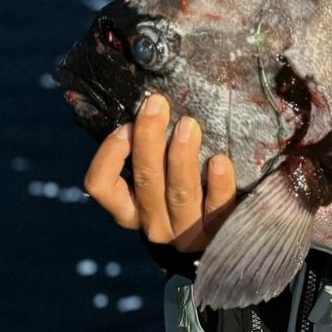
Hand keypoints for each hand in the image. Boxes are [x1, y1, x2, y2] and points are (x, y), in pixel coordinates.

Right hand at [84, 92, 236, 252]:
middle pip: (145, 180)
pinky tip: (220, 160)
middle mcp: (153, 223)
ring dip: (181, 156)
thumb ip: (150, 147)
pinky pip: (216, 206)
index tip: (125, 125)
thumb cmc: (190, 185)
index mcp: (130, 208)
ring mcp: (186, 232)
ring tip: (189, 125)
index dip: (109, 154)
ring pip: (178, 193)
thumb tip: (149, 99)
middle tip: (158, 104)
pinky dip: (218, 183)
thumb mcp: (162, 173)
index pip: (100, 186)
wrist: (230, 230)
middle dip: (148, 138)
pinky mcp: (220, 230)